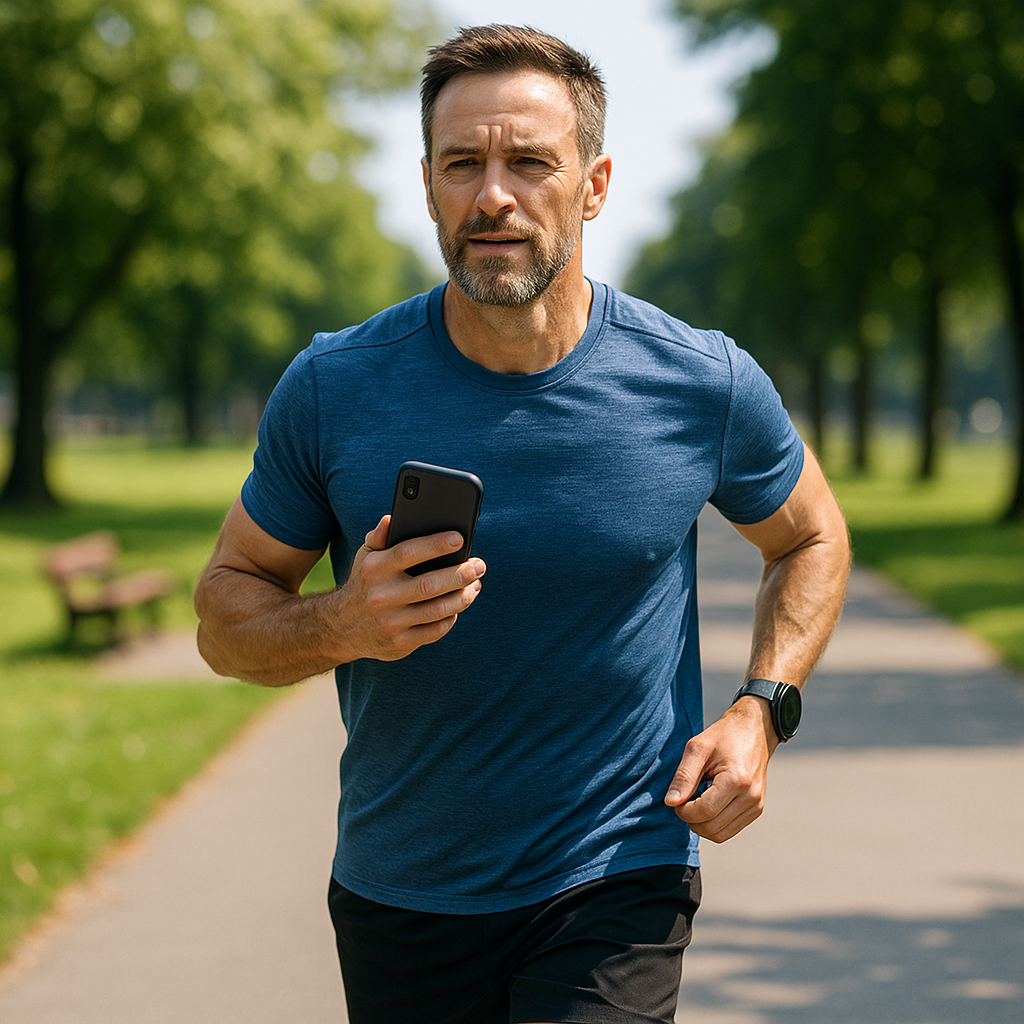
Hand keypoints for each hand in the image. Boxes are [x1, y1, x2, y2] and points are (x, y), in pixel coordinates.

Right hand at [332, 516, 486, 661]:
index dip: (436, 544)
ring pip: (438, 610)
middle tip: (479, 565)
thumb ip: (380, 536)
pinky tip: (458, 605)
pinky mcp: (400, 643)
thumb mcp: (366, 556)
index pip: (408, 552)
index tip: (460, 538)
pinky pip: (436, 630)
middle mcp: (381, 596)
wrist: (342, 628)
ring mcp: (391, 623)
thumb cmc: (366, 582)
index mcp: (375, 569)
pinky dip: (451, 617)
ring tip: (475, 585)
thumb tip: (391, 518)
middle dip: (461, 574)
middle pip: (430, 584)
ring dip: (463, 596)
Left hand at [664, 696, 777, 842]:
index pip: (704, 812)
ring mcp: (756, 806)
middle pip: (712, 828)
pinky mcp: (756, 810)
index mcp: (737, 780)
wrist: (754, 730)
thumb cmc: (723, 736)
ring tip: (696, 800)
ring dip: (701, 823)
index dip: (683, 811)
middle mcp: (751, 797)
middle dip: (691, 819)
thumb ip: (683, 776)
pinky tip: (708, 802)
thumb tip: (670, 802)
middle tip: (684, 800)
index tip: (676, 798)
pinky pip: (729, 830)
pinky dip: (713, 822)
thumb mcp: (697, 747)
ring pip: (720, 834)